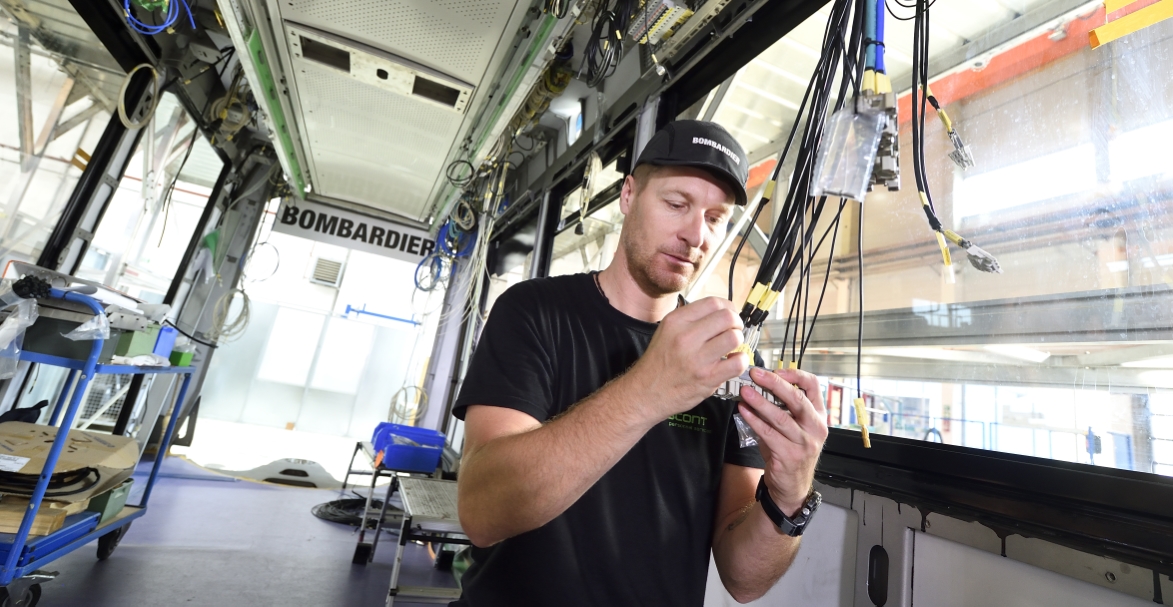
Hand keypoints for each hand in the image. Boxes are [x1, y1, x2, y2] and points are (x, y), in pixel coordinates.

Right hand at [629, 297, 748, 419]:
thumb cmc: (658, 363)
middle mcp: (685, 337)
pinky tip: (731, 362)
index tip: (729, 315)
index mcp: (676, 321)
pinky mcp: (707, 378)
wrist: (645, 392)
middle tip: (733, 331)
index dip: (728, 307)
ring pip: (734, 338)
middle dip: (736, 323)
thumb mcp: (666, 331)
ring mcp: (697, 358)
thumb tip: (721, 312)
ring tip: (730, 347)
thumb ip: (691, 319)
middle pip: (727, 317)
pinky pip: (737, 363)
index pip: (713, 302)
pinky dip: (740, 361)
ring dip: (738, 342)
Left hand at [737, 367, 828, 515]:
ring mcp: (805, 442)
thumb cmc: (790, 451)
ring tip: (745, 391)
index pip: (813, 386)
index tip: (775, 370)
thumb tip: (757, 385)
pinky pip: (769, 433)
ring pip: (781, 417)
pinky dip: (754, 420)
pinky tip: (743, 411)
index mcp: (819, 415)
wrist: (792, 486)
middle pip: (797, 399)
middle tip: (755, 374)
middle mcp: (816, 427)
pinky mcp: (789, 455)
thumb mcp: (793, 427)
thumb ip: (782, 408)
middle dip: (774, 383)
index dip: (794, 375)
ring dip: (760, 402)